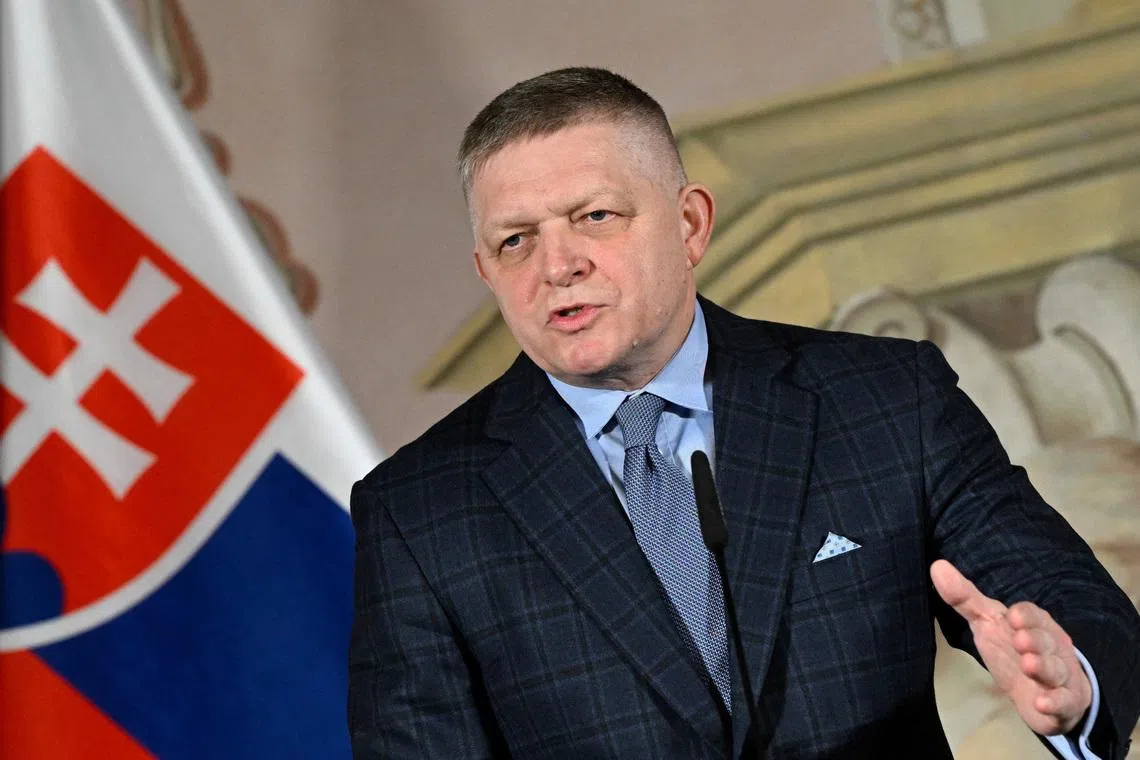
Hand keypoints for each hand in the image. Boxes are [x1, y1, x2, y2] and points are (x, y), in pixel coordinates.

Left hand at [930, 559, 1091, 735]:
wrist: (1048, 690)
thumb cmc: (1012, 649)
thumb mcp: (987, 622)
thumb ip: (964, 598)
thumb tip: (936, 566)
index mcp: (1034, 624)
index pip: (1033, 615)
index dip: (1025, 616)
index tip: (1013, 617)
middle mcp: (1049, 647)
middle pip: (1045, 641)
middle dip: (1034, 640)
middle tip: (1019, 641)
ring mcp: (1059, 675)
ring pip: (1055, 670)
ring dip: (1043, 667)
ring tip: (1028, 666)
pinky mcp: (1062, 703)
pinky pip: (1063, 702)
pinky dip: (1055, 702)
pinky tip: (1043, 703)